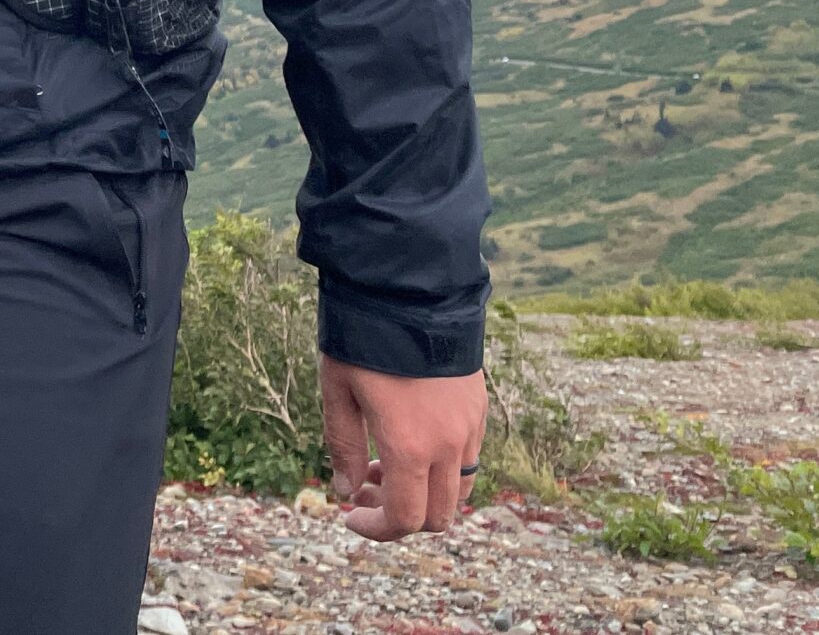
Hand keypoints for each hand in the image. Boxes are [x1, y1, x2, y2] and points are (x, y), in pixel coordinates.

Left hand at [320, 355, 486, 540]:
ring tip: (384, 460)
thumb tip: (348, 491)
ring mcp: (470, 428)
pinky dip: (441, 469)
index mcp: (410, 447)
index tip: (350, 515)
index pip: (405, 519)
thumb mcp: (338, 391)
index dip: (376, 529)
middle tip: (363, 485)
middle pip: (437, 516)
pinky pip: (468, 460)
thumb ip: (343, 447)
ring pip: (458, 492)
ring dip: (423, 493)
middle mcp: (448, 446)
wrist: (411, 289)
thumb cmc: (363, 338)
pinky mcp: (479, 409)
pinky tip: (410, 439)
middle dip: (398, 515)